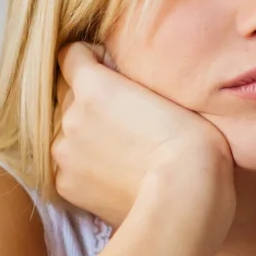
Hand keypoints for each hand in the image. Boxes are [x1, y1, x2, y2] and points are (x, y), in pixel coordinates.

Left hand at [51, 43, 233, 228]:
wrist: (183, 200)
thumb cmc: (191, 145)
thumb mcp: (168, 95)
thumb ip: (131, 85)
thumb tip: (118, 82)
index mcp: (94, 85)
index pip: (71, 54)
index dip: (91, 59)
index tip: (109, 70)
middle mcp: (70, 115)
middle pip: (66, 94)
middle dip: (88, 97)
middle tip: (122, 115)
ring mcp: (64, 152)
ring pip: (64, 131)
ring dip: (84, 132)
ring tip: (119, 149)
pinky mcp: (65, 184)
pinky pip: (67, 165)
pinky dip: (83, 165)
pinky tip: (113, 173)